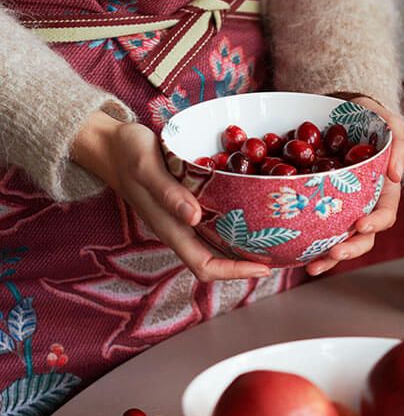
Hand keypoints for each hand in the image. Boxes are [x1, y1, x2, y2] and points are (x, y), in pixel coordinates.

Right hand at [71, 112, 271, 281]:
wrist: (109, 143)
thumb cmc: (127, 153)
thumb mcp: (146, 167)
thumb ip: (168, 193)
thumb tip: (195, 218)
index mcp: (170, 228)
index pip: (205, 266)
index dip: (235, 272)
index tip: (264, 267)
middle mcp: (180, 229)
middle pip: (217, 260)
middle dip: (248, 262)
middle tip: (282, 252)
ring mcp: (184, 218)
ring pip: (218, 242)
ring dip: (245, 245)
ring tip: (276, 237)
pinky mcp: (187, 203)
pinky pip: (216, 221)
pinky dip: (237, 222)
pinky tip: (256, 211)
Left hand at [306, 95, 403, 275]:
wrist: (341, 114)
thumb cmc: (370, 119)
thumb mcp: (388, 123)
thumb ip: (399, 144)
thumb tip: (397, 175)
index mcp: (383, 192)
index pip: (385, 214)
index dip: (375, 223)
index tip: (361, 224)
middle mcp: (363, 206)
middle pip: (362, 237)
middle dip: (350, 249)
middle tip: (334, 253)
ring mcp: (341, 210)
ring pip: (339, 241)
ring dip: (328, 257)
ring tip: (312, 266)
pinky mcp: (320, 207)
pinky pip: (315, 230)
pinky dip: (306, 244)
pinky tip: (294, 255)